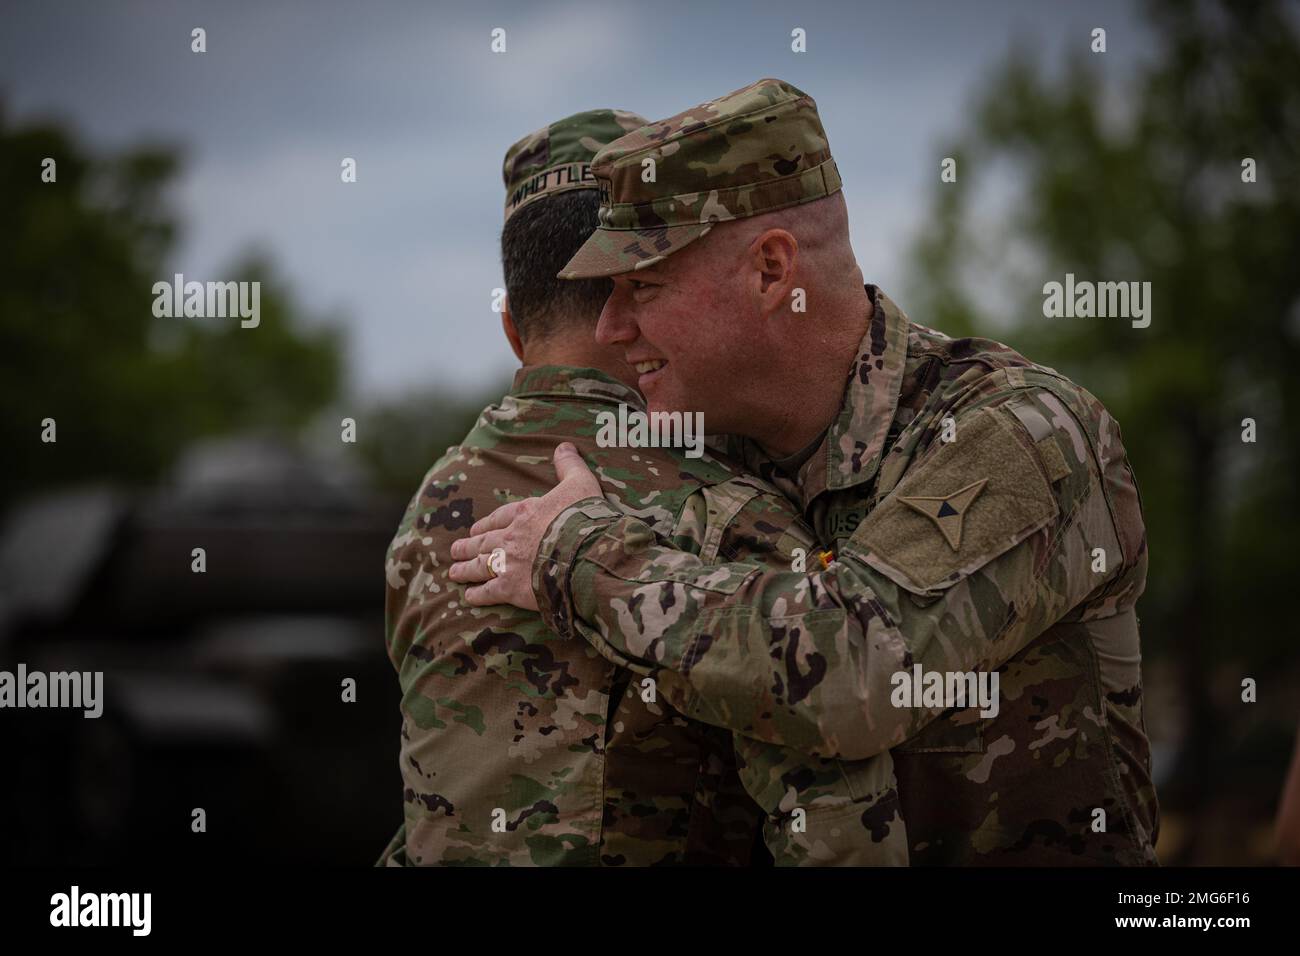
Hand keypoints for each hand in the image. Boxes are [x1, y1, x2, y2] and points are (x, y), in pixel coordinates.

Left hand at [448, 442, 601, 609]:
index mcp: (526, 513)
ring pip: (480, 565)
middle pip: (484, 541)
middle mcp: (511, 537)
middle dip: (468, 546)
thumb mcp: (580, 484)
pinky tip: (469, 597)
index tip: (477, 528)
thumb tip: (564, 446)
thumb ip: (570, 467)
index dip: (488, 523)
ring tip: (454, 572)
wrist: (583, 553)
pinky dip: (478, 594)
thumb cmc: (584, 518)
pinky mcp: (512, 588)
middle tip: (456, 549)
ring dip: (466, 569)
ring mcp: (508, 563)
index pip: (501, 517)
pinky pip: (489, 591)